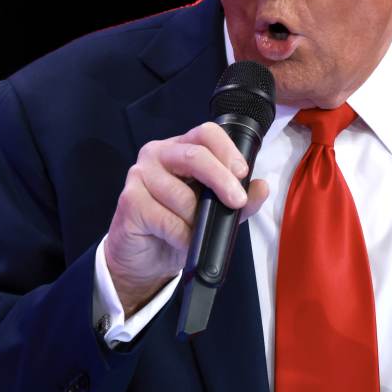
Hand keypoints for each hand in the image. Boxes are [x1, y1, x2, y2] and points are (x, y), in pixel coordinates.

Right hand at [105, 121, 269, 315]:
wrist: (146, 258)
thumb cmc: (179, 227)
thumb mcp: (216, 212)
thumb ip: (240, 199)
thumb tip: (261, 188)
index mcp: (181, 149)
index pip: (206, 133)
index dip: (227, 150)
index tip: (242, 173)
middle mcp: (158, 154)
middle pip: (194, 156)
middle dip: (221, 179)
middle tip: (236, 202)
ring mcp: (140, 175)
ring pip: (182, 195)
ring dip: (197, 220)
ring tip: (196, 232)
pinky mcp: (129, 201)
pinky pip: (166, 219)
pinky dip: (181, 235)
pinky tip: (180, 240)